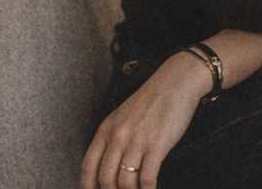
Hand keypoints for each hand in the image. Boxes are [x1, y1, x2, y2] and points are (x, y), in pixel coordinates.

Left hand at [81, 52, 210, 188]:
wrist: (174, 83)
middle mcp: (118, 135)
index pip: (88, 164)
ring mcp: (136, 140)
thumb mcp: (122, 117)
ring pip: (125, 182)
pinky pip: (148, 178)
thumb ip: (113, 139)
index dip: (87, 185)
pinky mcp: (157, 145)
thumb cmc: (150, 102)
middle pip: (106, 178)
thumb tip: (108, 166)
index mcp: (106, 128)